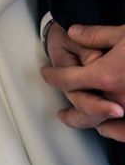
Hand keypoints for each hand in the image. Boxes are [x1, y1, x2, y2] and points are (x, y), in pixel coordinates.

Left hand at [41, 23, 124, 140]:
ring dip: (88, 122)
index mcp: (106, 76)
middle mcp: (118, 99)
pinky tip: (108, 129)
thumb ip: (96, 35)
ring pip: (102, 124)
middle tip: (60, 113)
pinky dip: (115, 132)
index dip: (53, 76)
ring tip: (80, 123)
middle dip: (69, 112)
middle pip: (81, 111)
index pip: (68, 80)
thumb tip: (73, 33)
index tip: (47, 74)